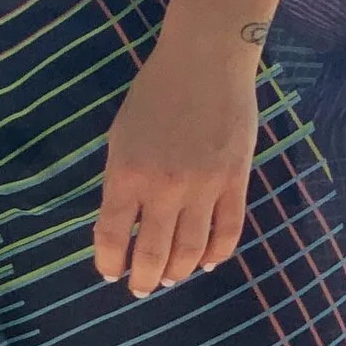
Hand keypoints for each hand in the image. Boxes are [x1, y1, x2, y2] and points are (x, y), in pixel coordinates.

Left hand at [91, 19, 260, 294]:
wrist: (205, 59)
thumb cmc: (156, 93)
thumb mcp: (122, 135)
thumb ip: (122, 181)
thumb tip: (125, 227)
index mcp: (126, 171)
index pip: (112, 237)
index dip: (110, 263)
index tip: (111, 273)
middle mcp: (164, 185)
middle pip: (154, 255)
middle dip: (145, 279)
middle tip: (142, 286)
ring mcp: (204, 186)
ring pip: (191, 251)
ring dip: (178, 272)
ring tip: (171, 277)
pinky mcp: (236, 180)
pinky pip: (228, 232)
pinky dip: (216, 254)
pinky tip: (205, 260)